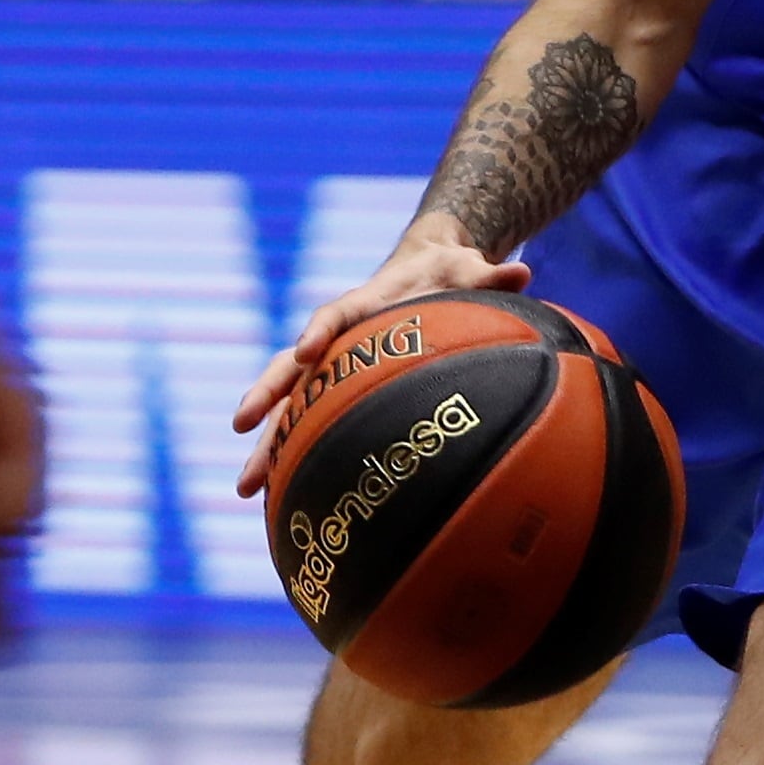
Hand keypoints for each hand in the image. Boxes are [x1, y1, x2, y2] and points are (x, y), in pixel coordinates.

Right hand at [230, 216, 527, 497]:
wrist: (429, 269)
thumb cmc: (451, 271)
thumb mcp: (470, 269)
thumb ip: (491, 275)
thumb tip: (521, 272)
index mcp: (364, 303)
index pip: (335, 314)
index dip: (320, 330)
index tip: (305, 349)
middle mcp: (336, 336)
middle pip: (292, 365)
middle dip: (266, 393)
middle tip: (241, 426)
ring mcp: (332, 365)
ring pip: (290, 403)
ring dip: (266, 442)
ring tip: (247, 487)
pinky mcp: (337, 387)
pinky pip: (308, 421)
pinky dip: (291, 453)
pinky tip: (277, 495)